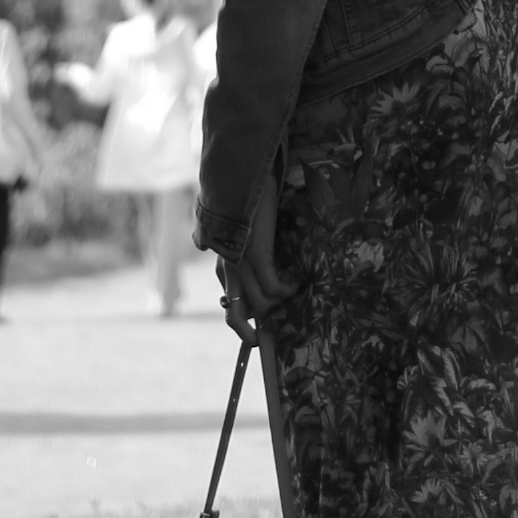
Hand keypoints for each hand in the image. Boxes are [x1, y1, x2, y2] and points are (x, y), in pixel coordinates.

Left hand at [216, 172, 284, 341]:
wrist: (242, 175)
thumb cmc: (244, 198)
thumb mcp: (240, 226)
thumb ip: (234, 240)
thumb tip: (220, 245)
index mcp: (224, 262)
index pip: (230, 300)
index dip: (243, 317)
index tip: (255, 326)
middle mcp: (228, 268)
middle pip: (233, 315)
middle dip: (248, 333)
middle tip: (261, 342)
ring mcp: (241, 264)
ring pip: (262, 303)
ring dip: (282, 301)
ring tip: (295, 288)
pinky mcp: (255, 256)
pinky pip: (273, 287)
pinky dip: (288, 288)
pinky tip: (298, 279)